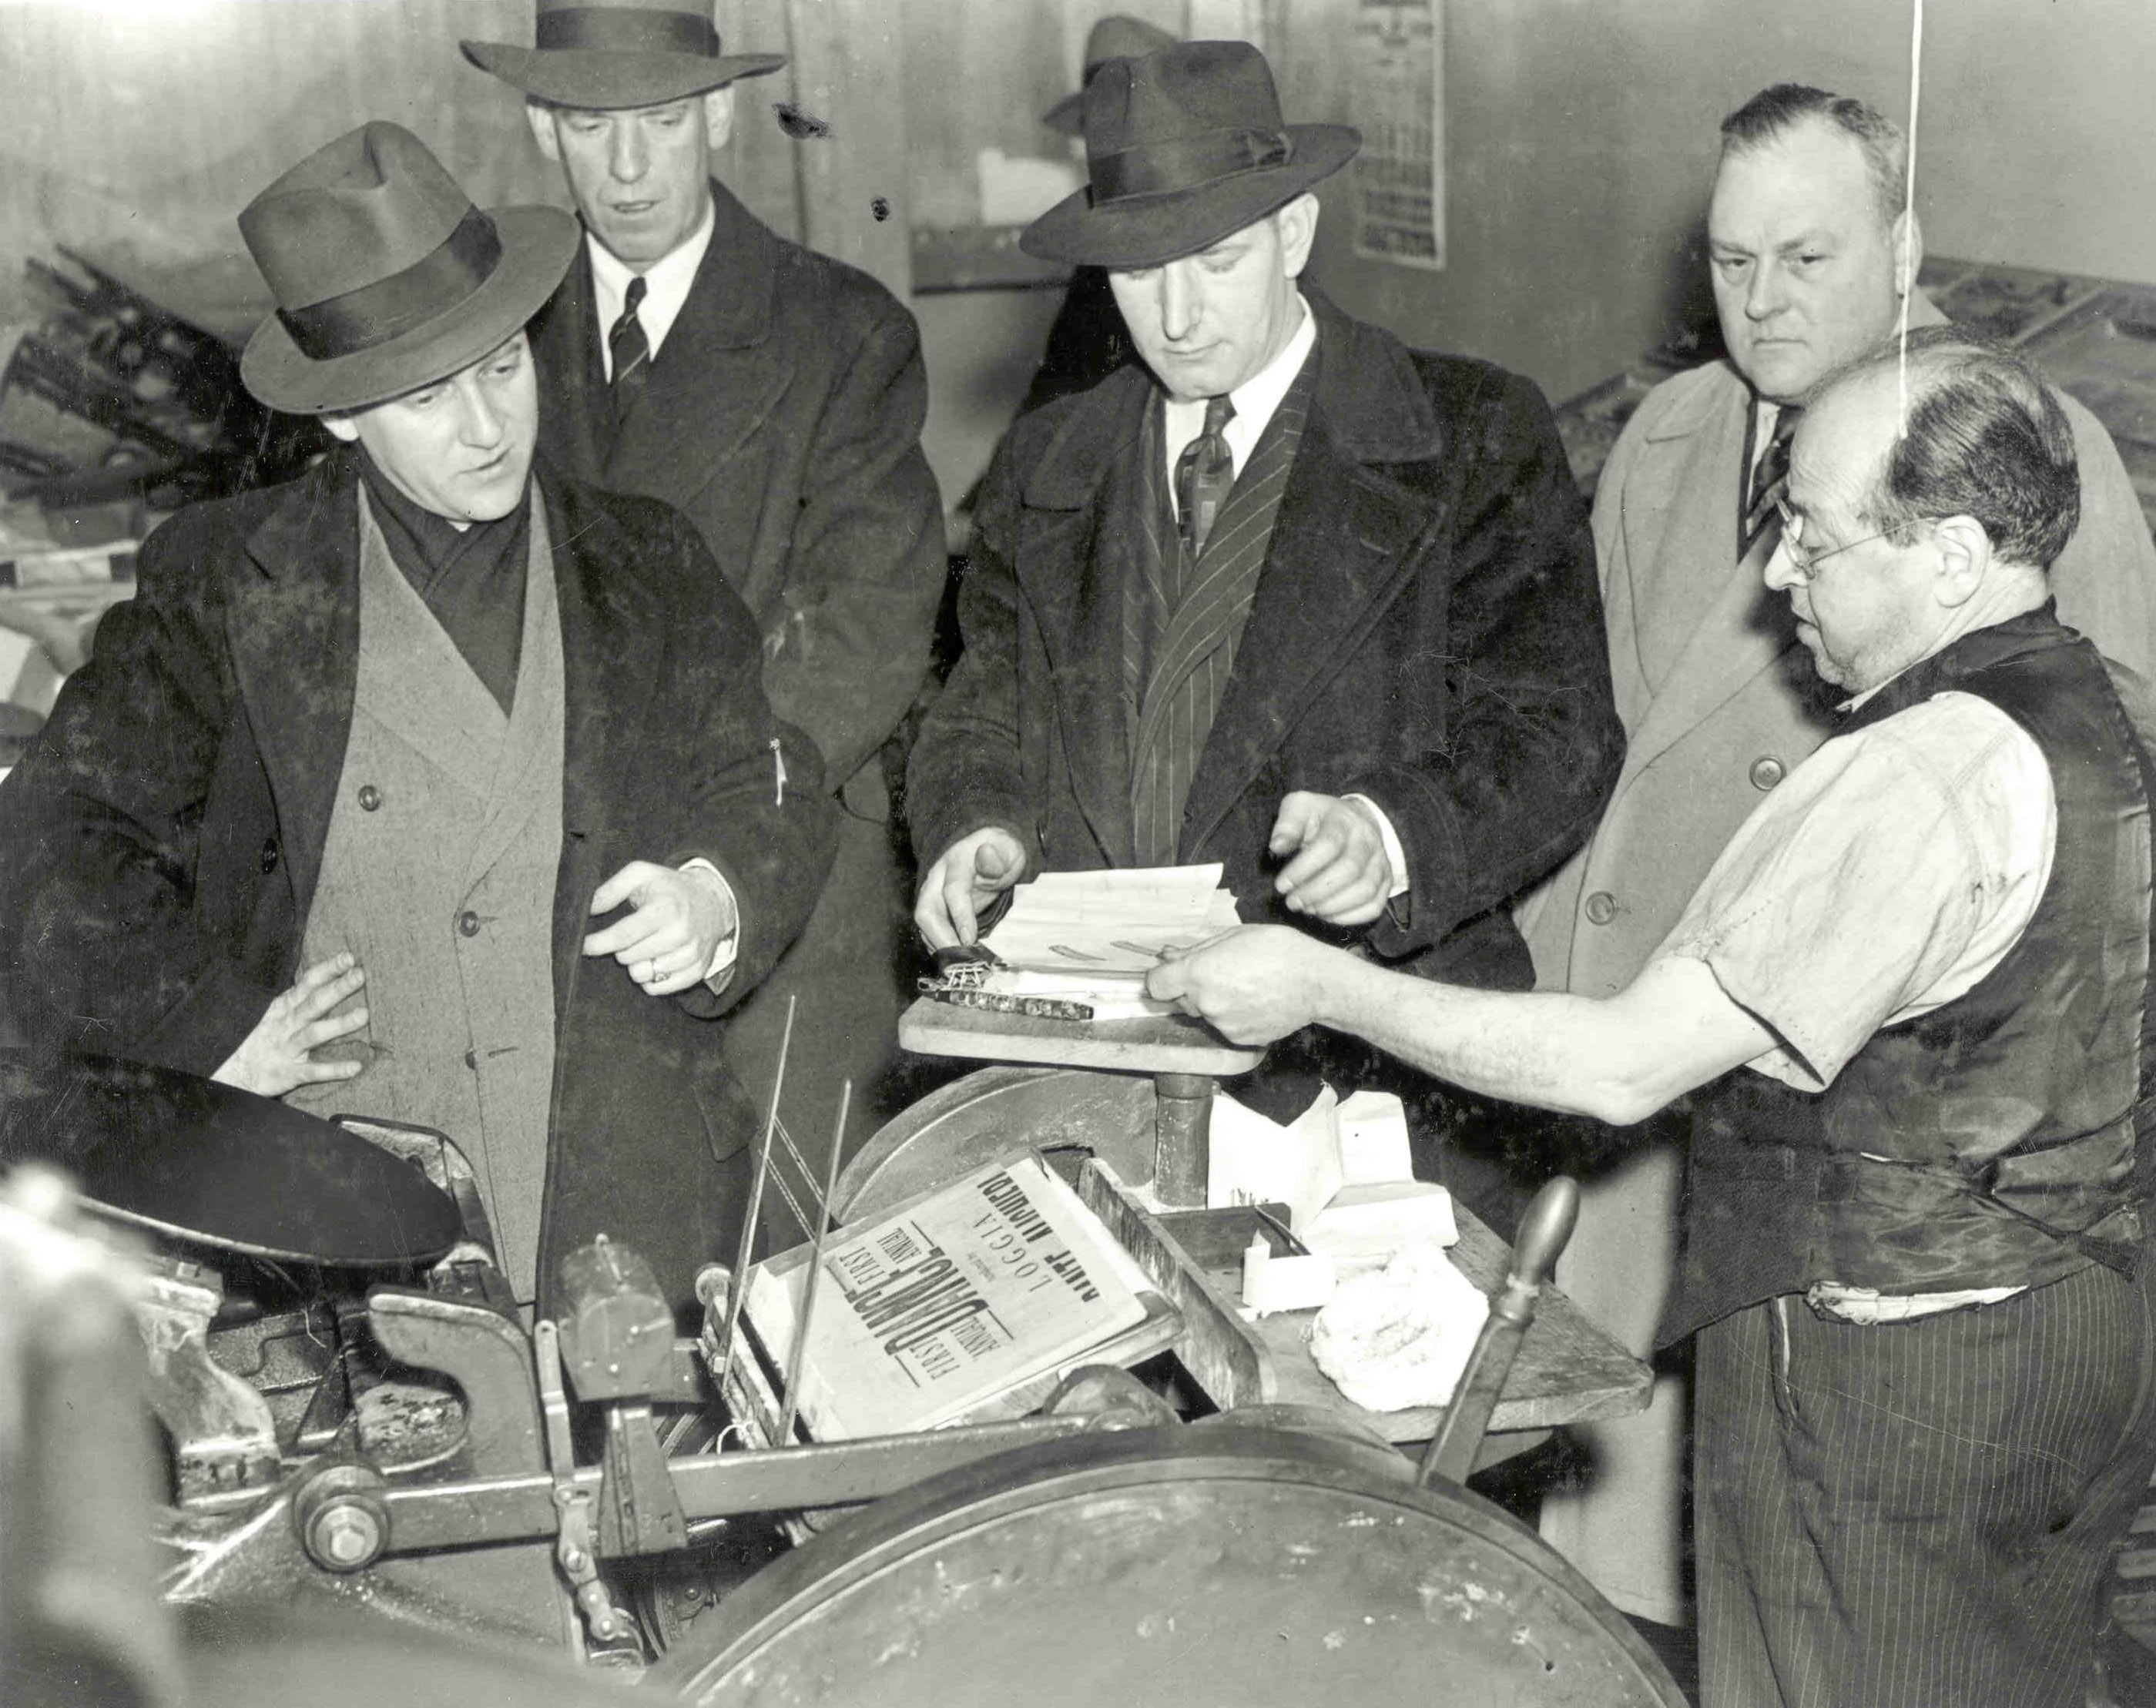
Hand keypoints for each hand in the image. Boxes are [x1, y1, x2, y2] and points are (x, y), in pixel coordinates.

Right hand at [211, 953, 368, 1097]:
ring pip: (315, 1034)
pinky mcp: (289, 1073)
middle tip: (360, 975)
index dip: (328, 970)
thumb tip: (335, 978)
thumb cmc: (265, 1037)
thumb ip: (304, 997)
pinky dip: (334, 1070)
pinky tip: (356, 1067)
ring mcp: (288, 1048)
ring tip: (364, 1016)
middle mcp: (287, 1024)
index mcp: (286, 1007)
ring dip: (339, 1024)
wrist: (235, 1073)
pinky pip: (313, 1071)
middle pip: (315, 1003)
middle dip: (337, 988)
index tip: (350, 958)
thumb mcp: (279, 1013)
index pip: (309, 983)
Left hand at [583, 860, 735, 996]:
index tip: (584, 945)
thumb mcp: (641, 875)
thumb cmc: (671, 888)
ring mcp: (691, 955)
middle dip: (620, 948)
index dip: (598, 943)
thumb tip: (588, 909)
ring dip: (634, 964)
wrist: (714, 903)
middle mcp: (680, 934)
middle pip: (628, 957)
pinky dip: (649, 978)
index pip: (623, 935)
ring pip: (641, 975)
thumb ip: (611, 889)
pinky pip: (658, 988)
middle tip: (630, 936)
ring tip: (643, 948)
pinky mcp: (696, 971)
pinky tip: (654, 961)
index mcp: (665, 909)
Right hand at [915, 827, 1026, 949]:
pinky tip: (960, 958)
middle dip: (940, 938)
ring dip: (941, 946)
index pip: (953, 890)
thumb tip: (987, 854)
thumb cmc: (1000, 851)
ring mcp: (933, 895)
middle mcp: (938, 879)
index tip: (969, 939)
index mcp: (957, 863)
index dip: (960, 916)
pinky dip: (943, 947)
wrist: (989, 849)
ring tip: (963, 962)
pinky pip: (932, 932)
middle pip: (926, 911)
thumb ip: (998, 855)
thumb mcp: (1007, 848)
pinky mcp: (936, 910)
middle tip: (962, 959)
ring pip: (925, 926)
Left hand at [1145, 925, 1327, 1045]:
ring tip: (1246, 985)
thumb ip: (1197, 950)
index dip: (1161, 977)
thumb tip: (1169, 956)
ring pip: (1205, 1013)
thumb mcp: (1234, 936)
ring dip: (1215, 1001)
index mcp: (1199, 973)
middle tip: (1221, 971)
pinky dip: (1233, 1015)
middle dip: (1193, 986)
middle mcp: (1206, 1003)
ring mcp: (1222, 1025)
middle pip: (1181, 999)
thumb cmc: (1279, 950)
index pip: (1155, 985)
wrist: (1317, 982)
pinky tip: (1255, 1000)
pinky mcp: (1239, 1039)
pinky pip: (1225, 1026)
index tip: (1172, 972)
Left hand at [1269, 792, 1391, 925]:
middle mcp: (1368, 840)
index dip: (1303, 869)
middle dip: (1316, 891)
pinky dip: (1349, 917)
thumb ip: (1287, 825)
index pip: (1329, 844)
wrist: (1353, 820)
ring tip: (1308, 909)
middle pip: (1349, 870)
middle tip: (1293, 902)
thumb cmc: (1319, 818)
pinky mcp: (1386, 881)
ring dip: (1332, 906)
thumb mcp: (1299, 809)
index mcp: (1344, 819)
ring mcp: (1381, 861)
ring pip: (1365, 890)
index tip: (1282, 885)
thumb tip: (1277, 846)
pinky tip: (1327, 915)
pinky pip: (1375, 906)